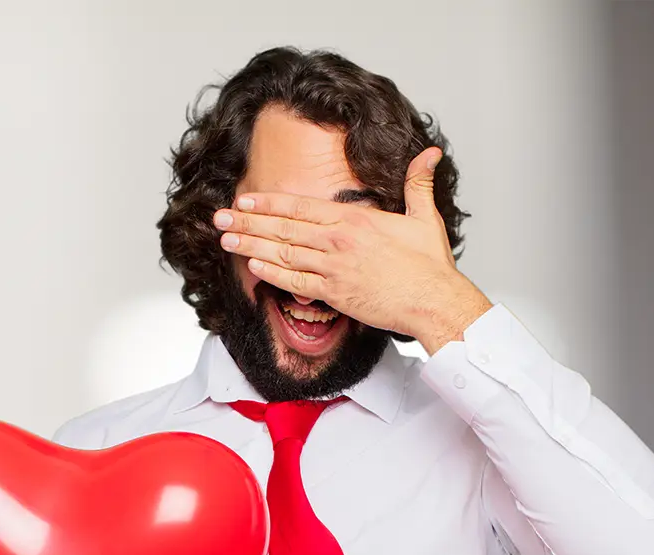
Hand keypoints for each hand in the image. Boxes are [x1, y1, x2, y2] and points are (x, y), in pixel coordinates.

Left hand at [213, 147, 491, 352]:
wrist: (434, 301)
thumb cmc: (430, 264)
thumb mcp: (425, 217)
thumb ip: (419, 183)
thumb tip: (431, 153)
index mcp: (355, 218)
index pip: (301, 206)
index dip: (269, 202)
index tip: (245, 199)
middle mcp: (339, 240)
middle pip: (284, 227)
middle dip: (248, 221)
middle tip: (219, 217)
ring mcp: (334, 268)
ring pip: (283, 253)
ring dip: (252, 245)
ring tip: (226, 239)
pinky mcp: (335, 294)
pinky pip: (296, 282)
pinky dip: (273, 273)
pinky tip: (253, 265)